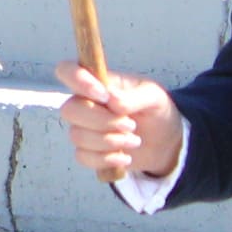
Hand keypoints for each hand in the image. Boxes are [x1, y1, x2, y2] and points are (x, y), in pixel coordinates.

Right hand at [57, 60, 183, 183]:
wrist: (165, 141)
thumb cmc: (155, 110)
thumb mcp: (153, 97)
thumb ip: (133, 96)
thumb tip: (111, 100)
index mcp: (96, 82)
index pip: (66, 71)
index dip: (77, 81)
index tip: (104, 96)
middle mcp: (84, 103)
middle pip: (69, 110)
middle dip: (102, 121)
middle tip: (131, 125)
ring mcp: (83, 128)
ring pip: (77, 136)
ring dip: (109, 141)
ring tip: (135, 141)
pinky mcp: (88, 151)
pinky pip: (83, 156)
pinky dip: (106, 159)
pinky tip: (125, 157)